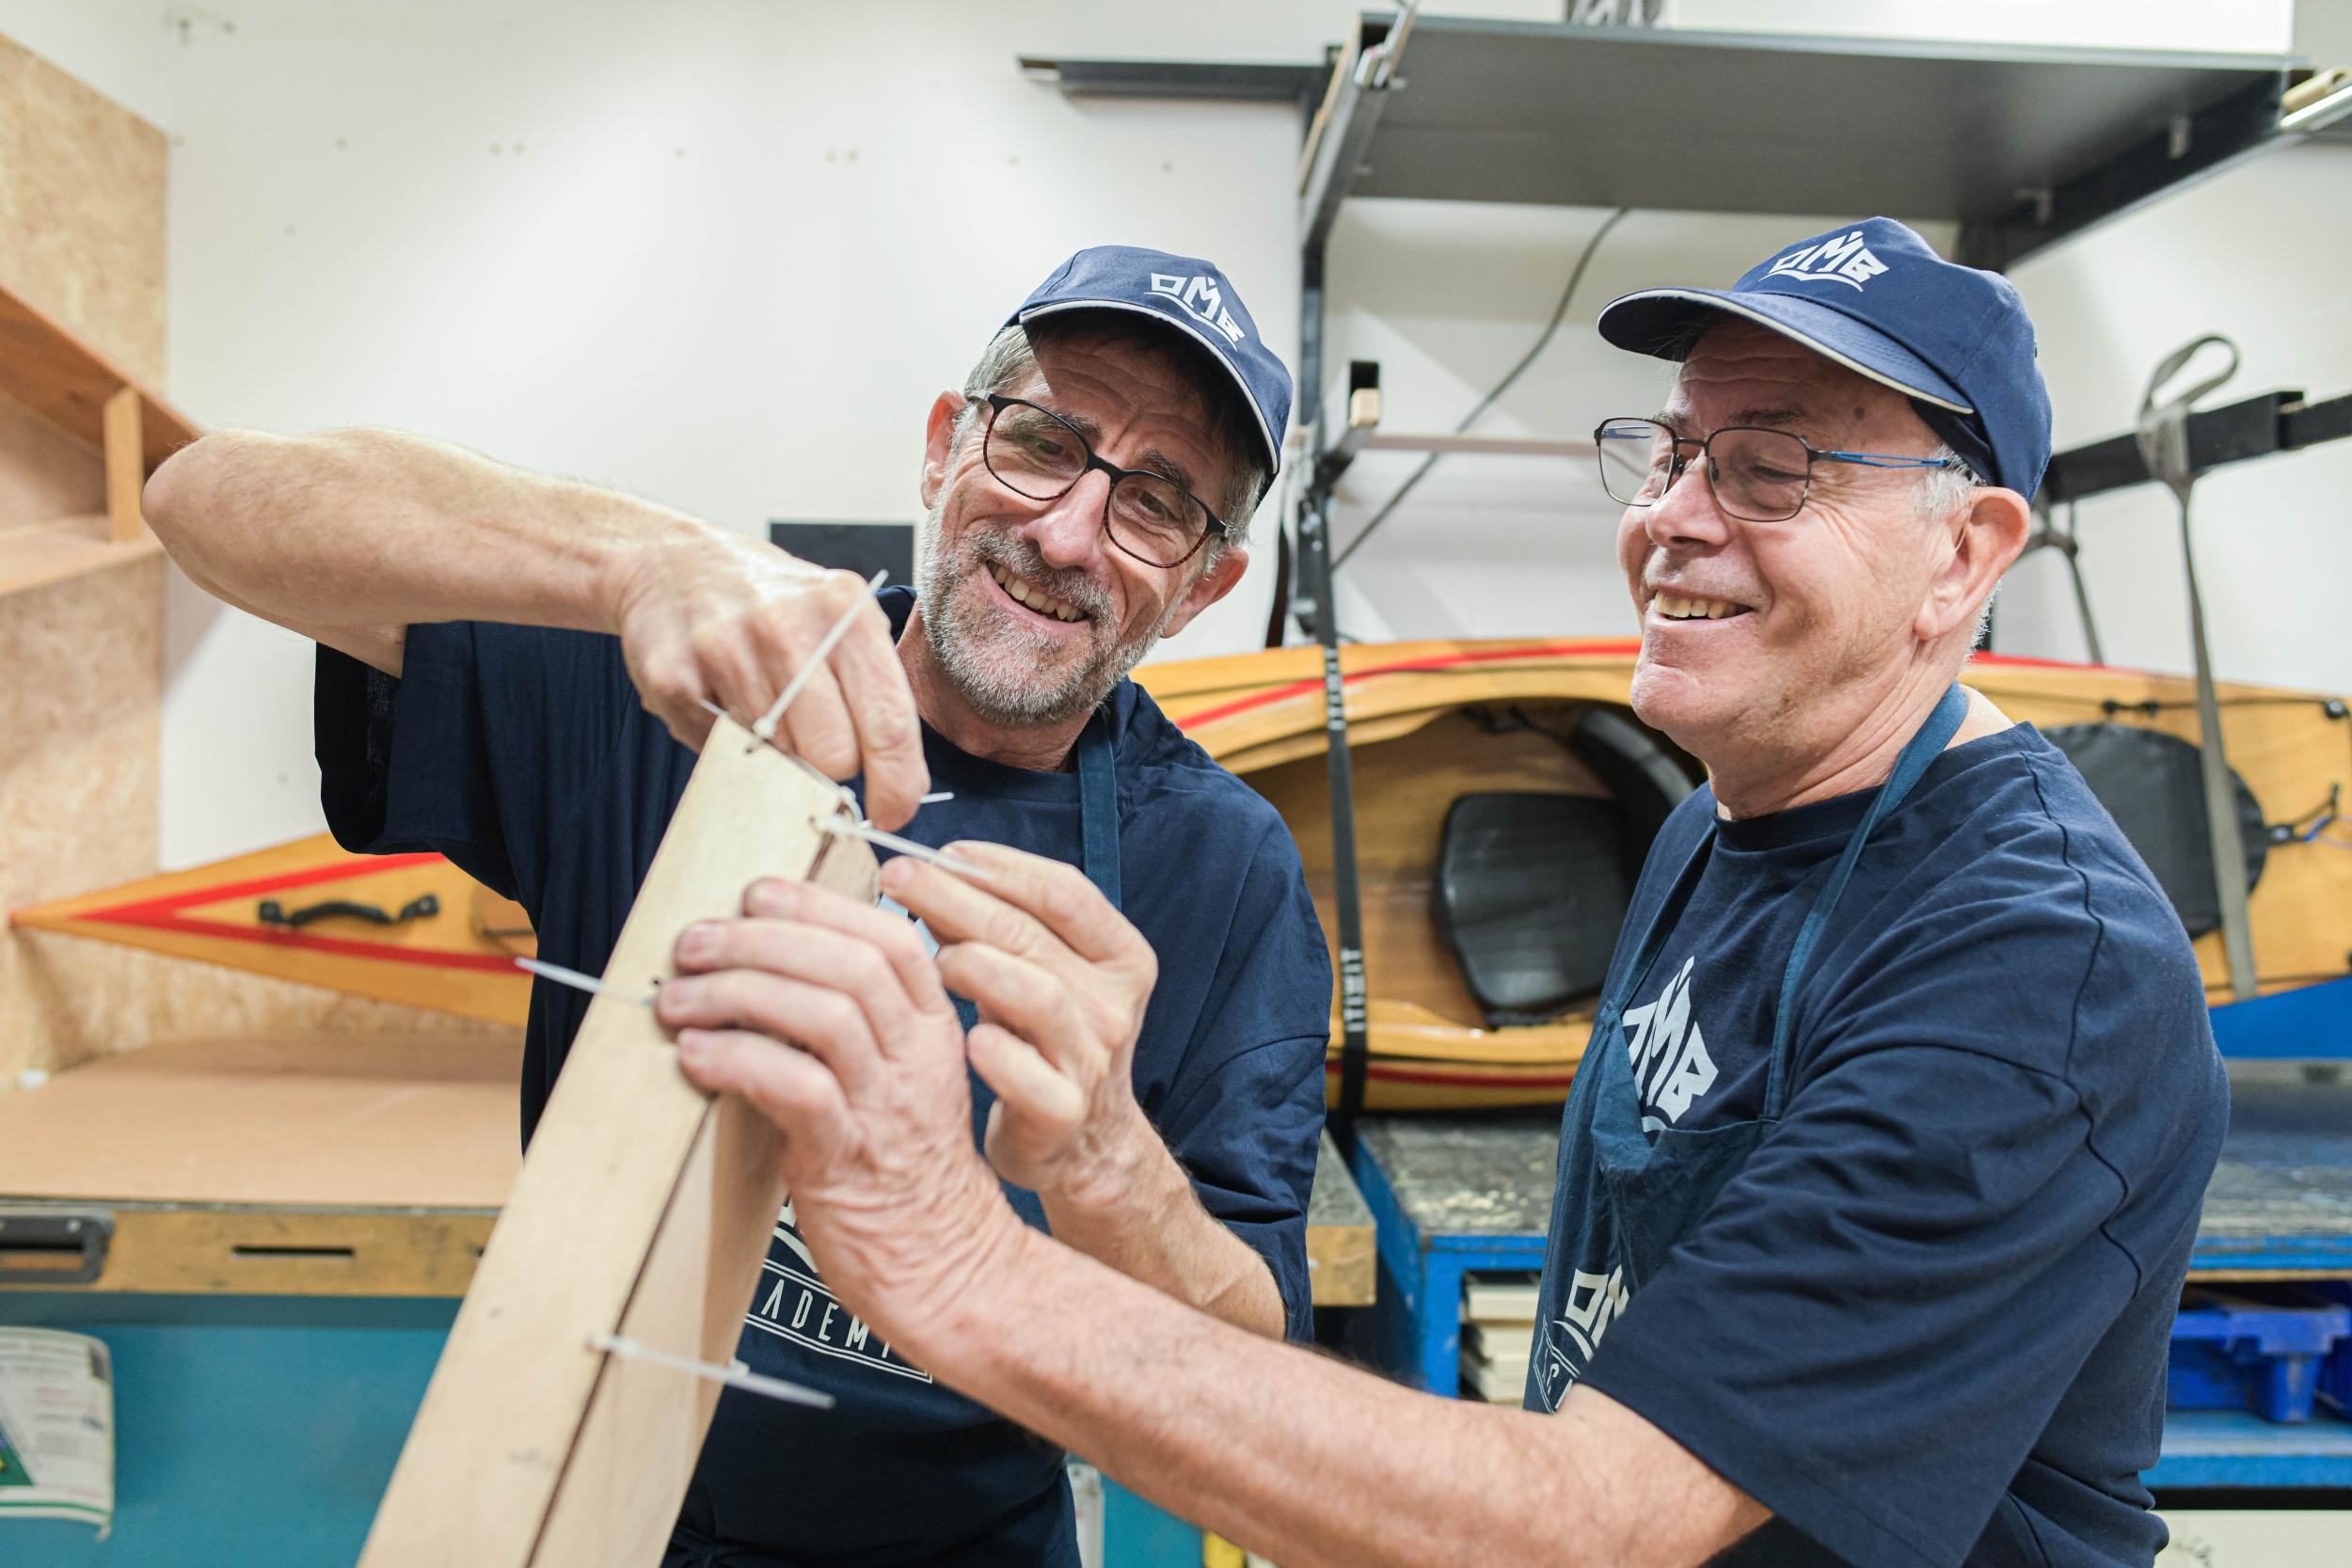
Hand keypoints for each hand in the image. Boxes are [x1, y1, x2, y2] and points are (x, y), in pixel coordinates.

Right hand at [607, 519, 927, 828]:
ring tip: (764, 708)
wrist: (671, 562)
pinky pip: (718, 753)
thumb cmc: (773, 602)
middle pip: (833, 757)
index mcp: (845, 613)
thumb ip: (872, 688)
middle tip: (816, 746)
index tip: (892, 813)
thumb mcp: (840, 618)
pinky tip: (723, 702)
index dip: (896, 785)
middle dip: (832, 771)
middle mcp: (787, 628)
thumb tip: (898, 783)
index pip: (889, 723)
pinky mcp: (673, 679)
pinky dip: (727, 745)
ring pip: (778, 761)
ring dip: (778, 754)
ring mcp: (725, 651)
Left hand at [658, 875, 1022, 1342]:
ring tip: (678, 1001)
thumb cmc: (903, 1175)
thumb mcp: (896, 1083)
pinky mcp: (849, 1158)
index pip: (890, 938)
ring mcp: (889, 1107)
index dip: (817, 904)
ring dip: (738, 992)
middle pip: (850, 963)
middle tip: (694, 945)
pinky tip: (695, 1056)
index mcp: (934, 1031)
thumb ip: (852, 1029)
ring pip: (825, 1013)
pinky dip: (738, 1059)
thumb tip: (760, 977)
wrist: (946, 1269)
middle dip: (760, 939)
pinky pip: (796, 1088)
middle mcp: (918, 1059)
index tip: (755, 893)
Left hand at [881, 842, 1159, 1211]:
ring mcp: (1093, 1060)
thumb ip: (996, 928)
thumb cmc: (1043, 1038)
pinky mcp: (1064, 1114)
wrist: (1079, 1140)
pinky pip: (1031, 1080)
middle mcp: (1115, 1004)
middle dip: (958, 899)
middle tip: (899, 879)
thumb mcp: (1037, 973)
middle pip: (1033, 935)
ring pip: (1037, 996)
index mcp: (1120, 957)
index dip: (1002, 866)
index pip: (1065, 891)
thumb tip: (928, 874)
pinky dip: (998, 1057)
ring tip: (928, 960)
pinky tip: (965, 1039)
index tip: (945, 851)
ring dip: (974, 967)